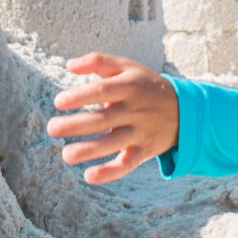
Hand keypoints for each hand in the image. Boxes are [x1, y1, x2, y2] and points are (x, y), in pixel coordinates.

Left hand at [45, 53, 177, 183]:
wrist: (185, 110)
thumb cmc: (146, 86)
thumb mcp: (128, 67)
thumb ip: (98, 61)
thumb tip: (69, 65)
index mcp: (129, 86)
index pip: (102, 91)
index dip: (79, 97)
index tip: (58, 102)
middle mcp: (134, 110)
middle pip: (102, 119)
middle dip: (75, 125)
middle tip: (52, 128)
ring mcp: (139, 132)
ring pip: (112, 144)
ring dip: (88, 151)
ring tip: (66, 155)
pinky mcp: (143, 151)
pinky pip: (126, 164)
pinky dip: (109, 172)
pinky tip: (89, 176)